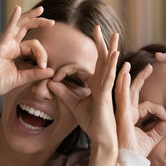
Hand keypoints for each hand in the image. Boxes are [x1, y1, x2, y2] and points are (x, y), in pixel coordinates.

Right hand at [0, 6, 54, 102]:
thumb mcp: (21, 79)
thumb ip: (35, 74)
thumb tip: (52, 71)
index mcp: (16, 52)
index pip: (34, 46)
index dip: (42, 55)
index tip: (44, 67)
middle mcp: (10, 45)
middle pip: (26, 28)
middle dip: (40, 23)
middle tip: (53, 23)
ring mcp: (4, 44)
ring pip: (19, 26)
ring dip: (31, 17)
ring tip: (41, 11)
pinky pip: (7, 30)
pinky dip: (13, 20)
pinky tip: (18, 9)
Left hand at [48, 27, 118, 149]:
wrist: (101, 137)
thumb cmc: (91, 123)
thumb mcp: (73, 105)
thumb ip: (62, 93)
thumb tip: (49, 83)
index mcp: (95, 85)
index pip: (80, 69)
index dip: (64, 71)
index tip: (54, 79)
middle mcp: (102, 83)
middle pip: (102, 59)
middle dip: (100, 43)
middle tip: (97, 27)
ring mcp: (106, 88)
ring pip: (109, 65)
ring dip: (112, 49)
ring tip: (115, 35)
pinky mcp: (107, 94)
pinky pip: (110, 77)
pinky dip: (111, 66)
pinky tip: (114, 54)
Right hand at [115, 62, 165, 156]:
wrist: (127, 163)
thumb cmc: (136, 153)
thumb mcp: (152, 139)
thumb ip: (161, 129)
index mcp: (132, 117)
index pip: (148, 106)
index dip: (161, 110)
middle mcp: (125, 113)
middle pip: (132, 91)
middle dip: (141, 78)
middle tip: (151, 66)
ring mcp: (121, 113)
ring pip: (123, 90)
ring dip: (125, 76)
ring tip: (127, 64)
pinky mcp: (120, 116)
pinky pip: (120, 98)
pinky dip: (122, 86)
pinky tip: (123, 75)